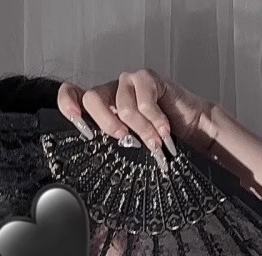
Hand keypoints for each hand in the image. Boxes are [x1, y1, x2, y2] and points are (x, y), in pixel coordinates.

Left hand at [57, 69, 214, 163]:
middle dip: (108, 124)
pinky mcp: (147, 79)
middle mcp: (112, 94)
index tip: (76, 120)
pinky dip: (156, 120)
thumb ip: (114, 149)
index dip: (69, 103)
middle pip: (92, 99)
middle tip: (125, 140)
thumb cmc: (162, 141)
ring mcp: (129, 84)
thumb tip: (96, 169)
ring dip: (142, 130)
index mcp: (102, 110)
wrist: (193, 130)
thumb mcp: (133, 150)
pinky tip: (165, 129)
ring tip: (155, 143)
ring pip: (122, 106)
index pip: (73, 95)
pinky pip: (145, 100)